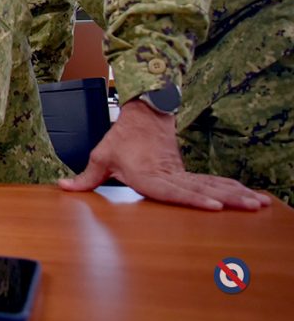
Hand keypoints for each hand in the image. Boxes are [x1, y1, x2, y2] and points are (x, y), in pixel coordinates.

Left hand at [58, 99, 271, 210]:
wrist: (142, 114)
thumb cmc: (121, 137)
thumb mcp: (101, 155)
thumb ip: (86, 178)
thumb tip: (63, 187)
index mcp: (148, 174)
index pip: (173, 191)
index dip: (193, 200)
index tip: (215, 206)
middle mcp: (168, 175)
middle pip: (201, 190)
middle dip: (227, 200)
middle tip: (250, 207)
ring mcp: (180, 173)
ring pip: (211, 185)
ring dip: (236, 194)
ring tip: (258, 203)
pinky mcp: (186, 173)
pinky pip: (211, 182)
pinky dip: (231, 189)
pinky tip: (249, 196)